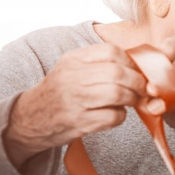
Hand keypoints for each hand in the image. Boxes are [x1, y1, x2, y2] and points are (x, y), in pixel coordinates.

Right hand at [4, 43, 147, 167]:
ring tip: (133, 100)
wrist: (30, 118)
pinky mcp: (79, 123)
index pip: (111, 51)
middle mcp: (72, 78)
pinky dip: (121, 116)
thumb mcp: (72, 67)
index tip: (138, 71)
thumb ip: (100, 61)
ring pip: (118, 94)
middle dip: (138, 82)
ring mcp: (75, 101)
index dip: (132, 62)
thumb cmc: (60, 91)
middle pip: (118, 73)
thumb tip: (139, 65)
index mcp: (73, 59)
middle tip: (144, 88)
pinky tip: (116, 114)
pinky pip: (113, 117)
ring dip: (133, 98)